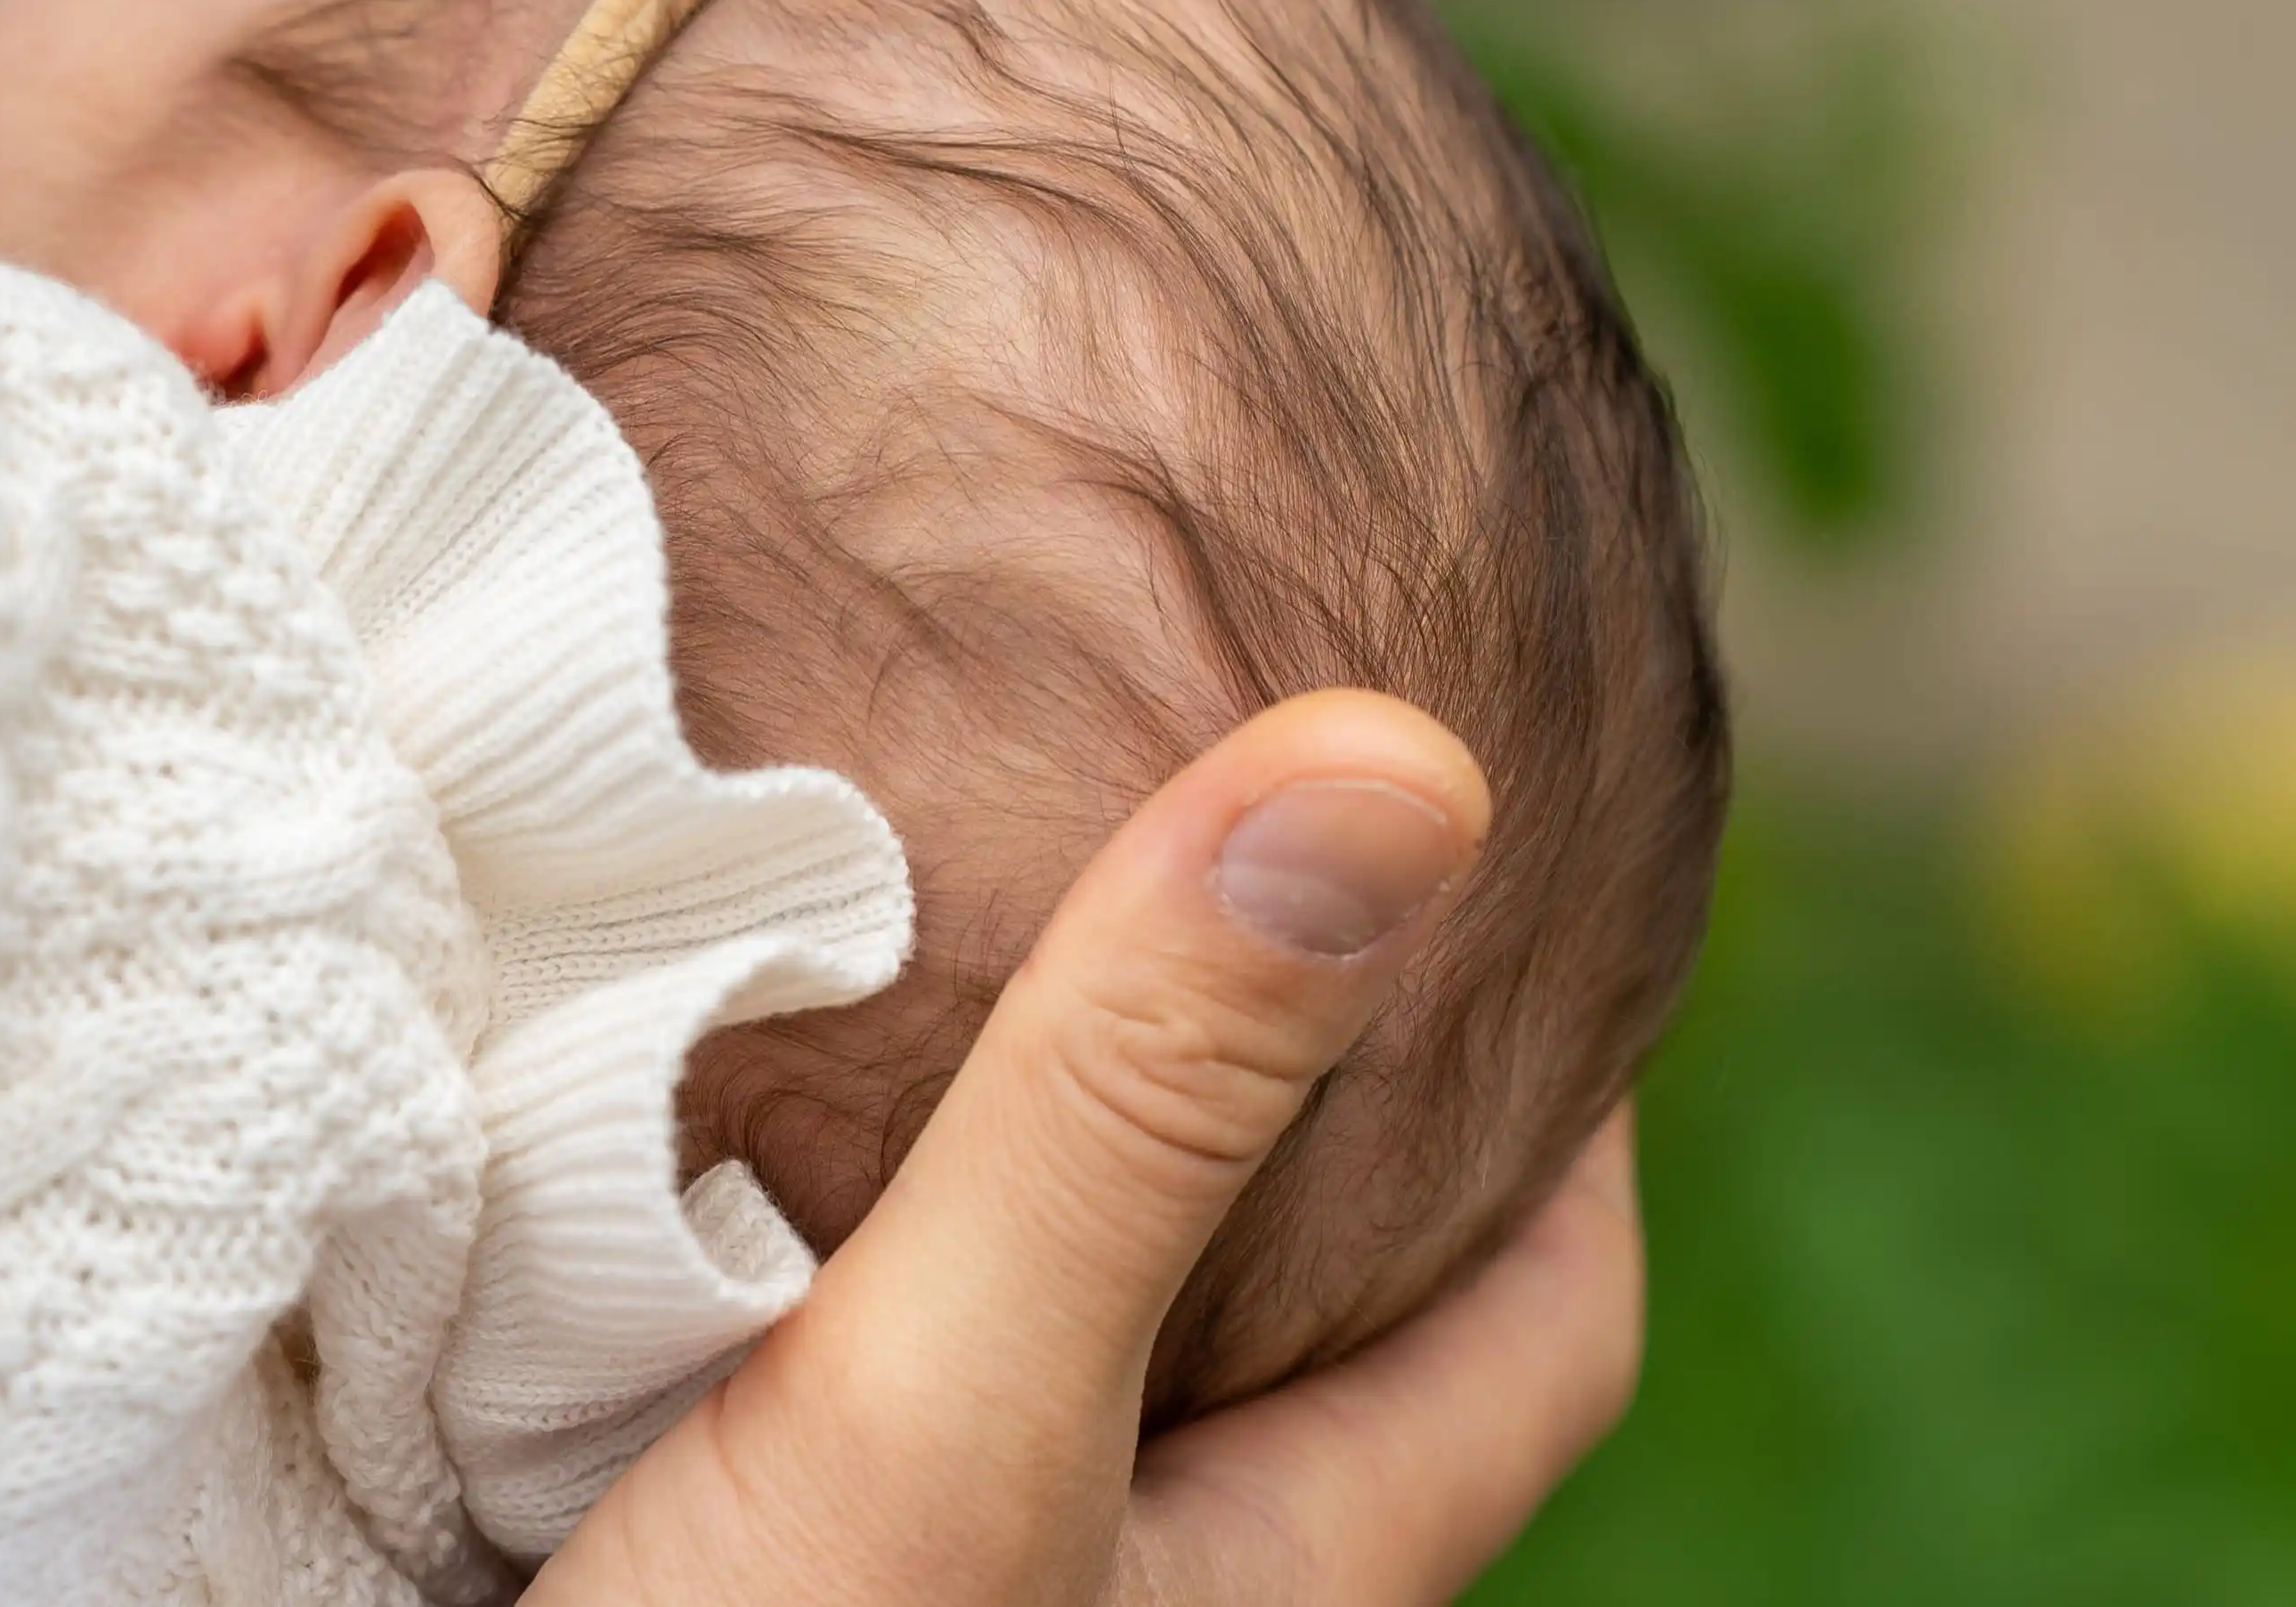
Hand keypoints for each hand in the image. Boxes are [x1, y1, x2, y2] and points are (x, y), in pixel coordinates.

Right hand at [534, 690, 1646, 1604]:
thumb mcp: (942, 1414)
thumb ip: (1136, 1120)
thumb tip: (1409, 770)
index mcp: (1281, 1574)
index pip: (1546, 1326)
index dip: (1578, 1116)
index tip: (1518, 897)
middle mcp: (1145, 1594)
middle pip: (1308, 1321)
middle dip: (1290, 1106)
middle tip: (1209, 863)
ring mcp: (959, 1587)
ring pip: (1069, 1343)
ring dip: (1037, 1163)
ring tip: (962, 946)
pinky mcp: (776, 1575)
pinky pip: (863, 1373)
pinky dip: (833, 1238)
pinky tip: (718, 1140)